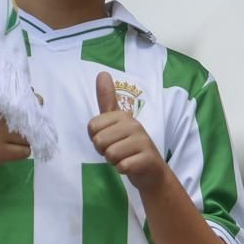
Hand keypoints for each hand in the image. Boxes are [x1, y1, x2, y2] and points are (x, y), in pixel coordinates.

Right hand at [0, 105, 30, 171]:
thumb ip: (10, 104)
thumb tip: (35, 97)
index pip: (27, 100)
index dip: (31, 107)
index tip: (25, 114)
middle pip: (32, 120)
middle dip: (29, 127)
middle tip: (14, 132)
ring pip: (30, 138)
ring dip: (23, 142)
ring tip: (7, 142)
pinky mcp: (0, 151)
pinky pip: (25, 152)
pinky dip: (19, 153)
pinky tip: (6, 151)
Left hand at [88, 72, 168, 190]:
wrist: (151, 171)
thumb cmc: (128, 145)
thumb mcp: (116, 121)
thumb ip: (107, 99)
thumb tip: (102, 73)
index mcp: (123, 115)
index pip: (92, 127)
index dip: (96, 138)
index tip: (110, 139)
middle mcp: (134, 124)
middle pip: (99, 141)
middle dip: (104, 151)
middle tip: (118, 150)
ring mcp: (143, 141)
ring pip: (110, 154)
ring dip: (114, 161)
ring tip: (125, 157)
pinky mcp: (148, 158)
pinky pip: (122, 166)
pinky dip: (122, 170)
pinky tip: (131, 166)